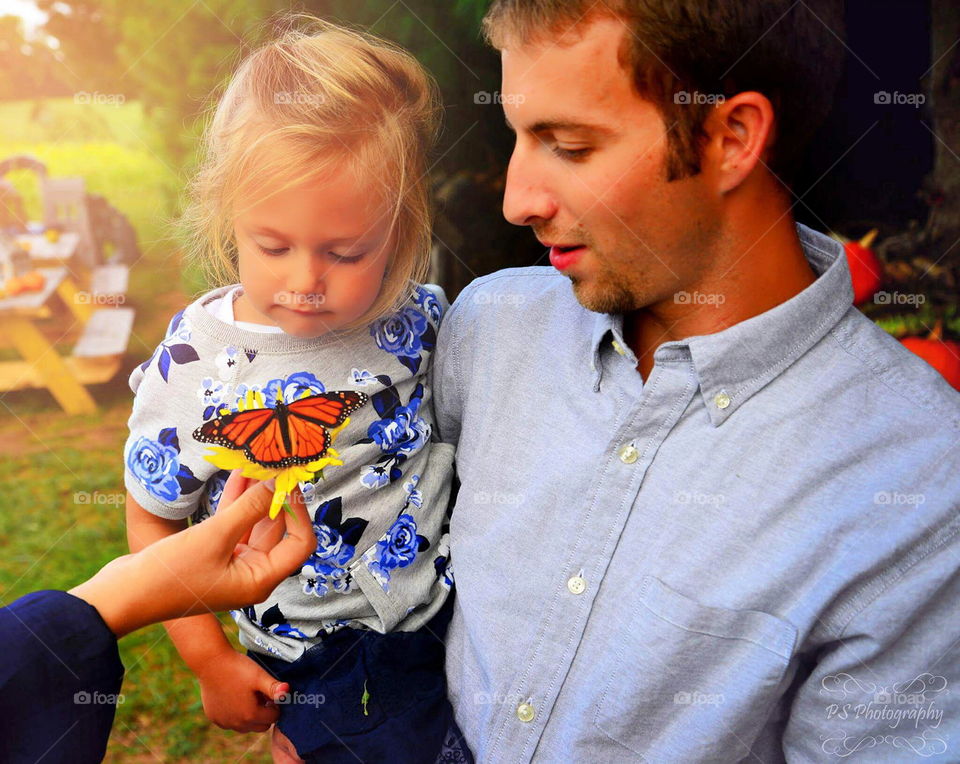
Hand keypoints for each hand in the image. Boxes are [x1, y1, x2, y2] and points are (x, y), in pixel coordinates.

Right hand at [71, 473, 315, 636]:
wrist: (121, 596)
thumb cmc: (169, 574)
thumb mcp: (214, 537)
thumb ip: (249, 508)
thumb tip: (278, 483)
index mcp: (260, 580)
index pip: (299, 544)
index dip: (298, 512)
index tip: (289, 482)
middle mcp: (251, 574)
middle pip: (277, 530)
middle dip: (277, 497)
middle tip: (278, 464)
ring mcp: (232, 564)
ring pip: (253, 523)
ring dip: (256, 494)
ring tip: (260, 461)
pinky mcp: (212, 553)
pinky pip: (233, 523)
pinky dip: (236, 500)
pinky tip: (239, 472)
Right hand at [197, 647, 289, 732]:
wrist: (211, 663)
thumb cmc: (238, 668)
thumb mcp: (259, 676)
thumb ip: (274, 687)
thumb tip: (287, 692)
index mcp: (250, 715)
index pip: (273, 718)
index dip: (275, 705)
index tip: (269, 693)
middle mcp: (236, 724)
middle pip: (260, 726)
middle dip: (263, 713)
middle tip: (259, 695)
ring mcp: (223, 722)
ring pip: (244, 726)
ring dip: (249, 716)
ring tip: (246, 695)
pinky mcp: (213, 718)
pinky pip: (230, 722)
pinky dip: (234, 715)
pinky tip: (233, 697)